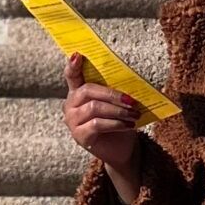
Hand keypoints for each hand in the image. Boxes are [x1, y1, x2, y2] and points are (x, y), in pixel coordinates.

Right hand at [63, 54, 141, 183]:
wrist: (121, 149)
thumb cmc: (119, 121)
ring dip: (118, 110)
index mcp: (78, 92)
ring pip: (95, 108)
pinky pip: (98, 124)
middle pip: (88, 90)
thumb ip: (115, 90)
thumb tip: (129, 79)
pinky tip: (129, 125)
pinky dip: (116, 123)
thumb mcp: (117, 103)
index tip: (77, 55)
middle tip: (131, 100)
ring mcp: (73, 121)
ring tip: (134, 114)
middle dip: (112, 94)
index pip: (72, 76)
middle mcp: (71, 105)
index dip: (73, 65)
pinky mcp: (80, 135)